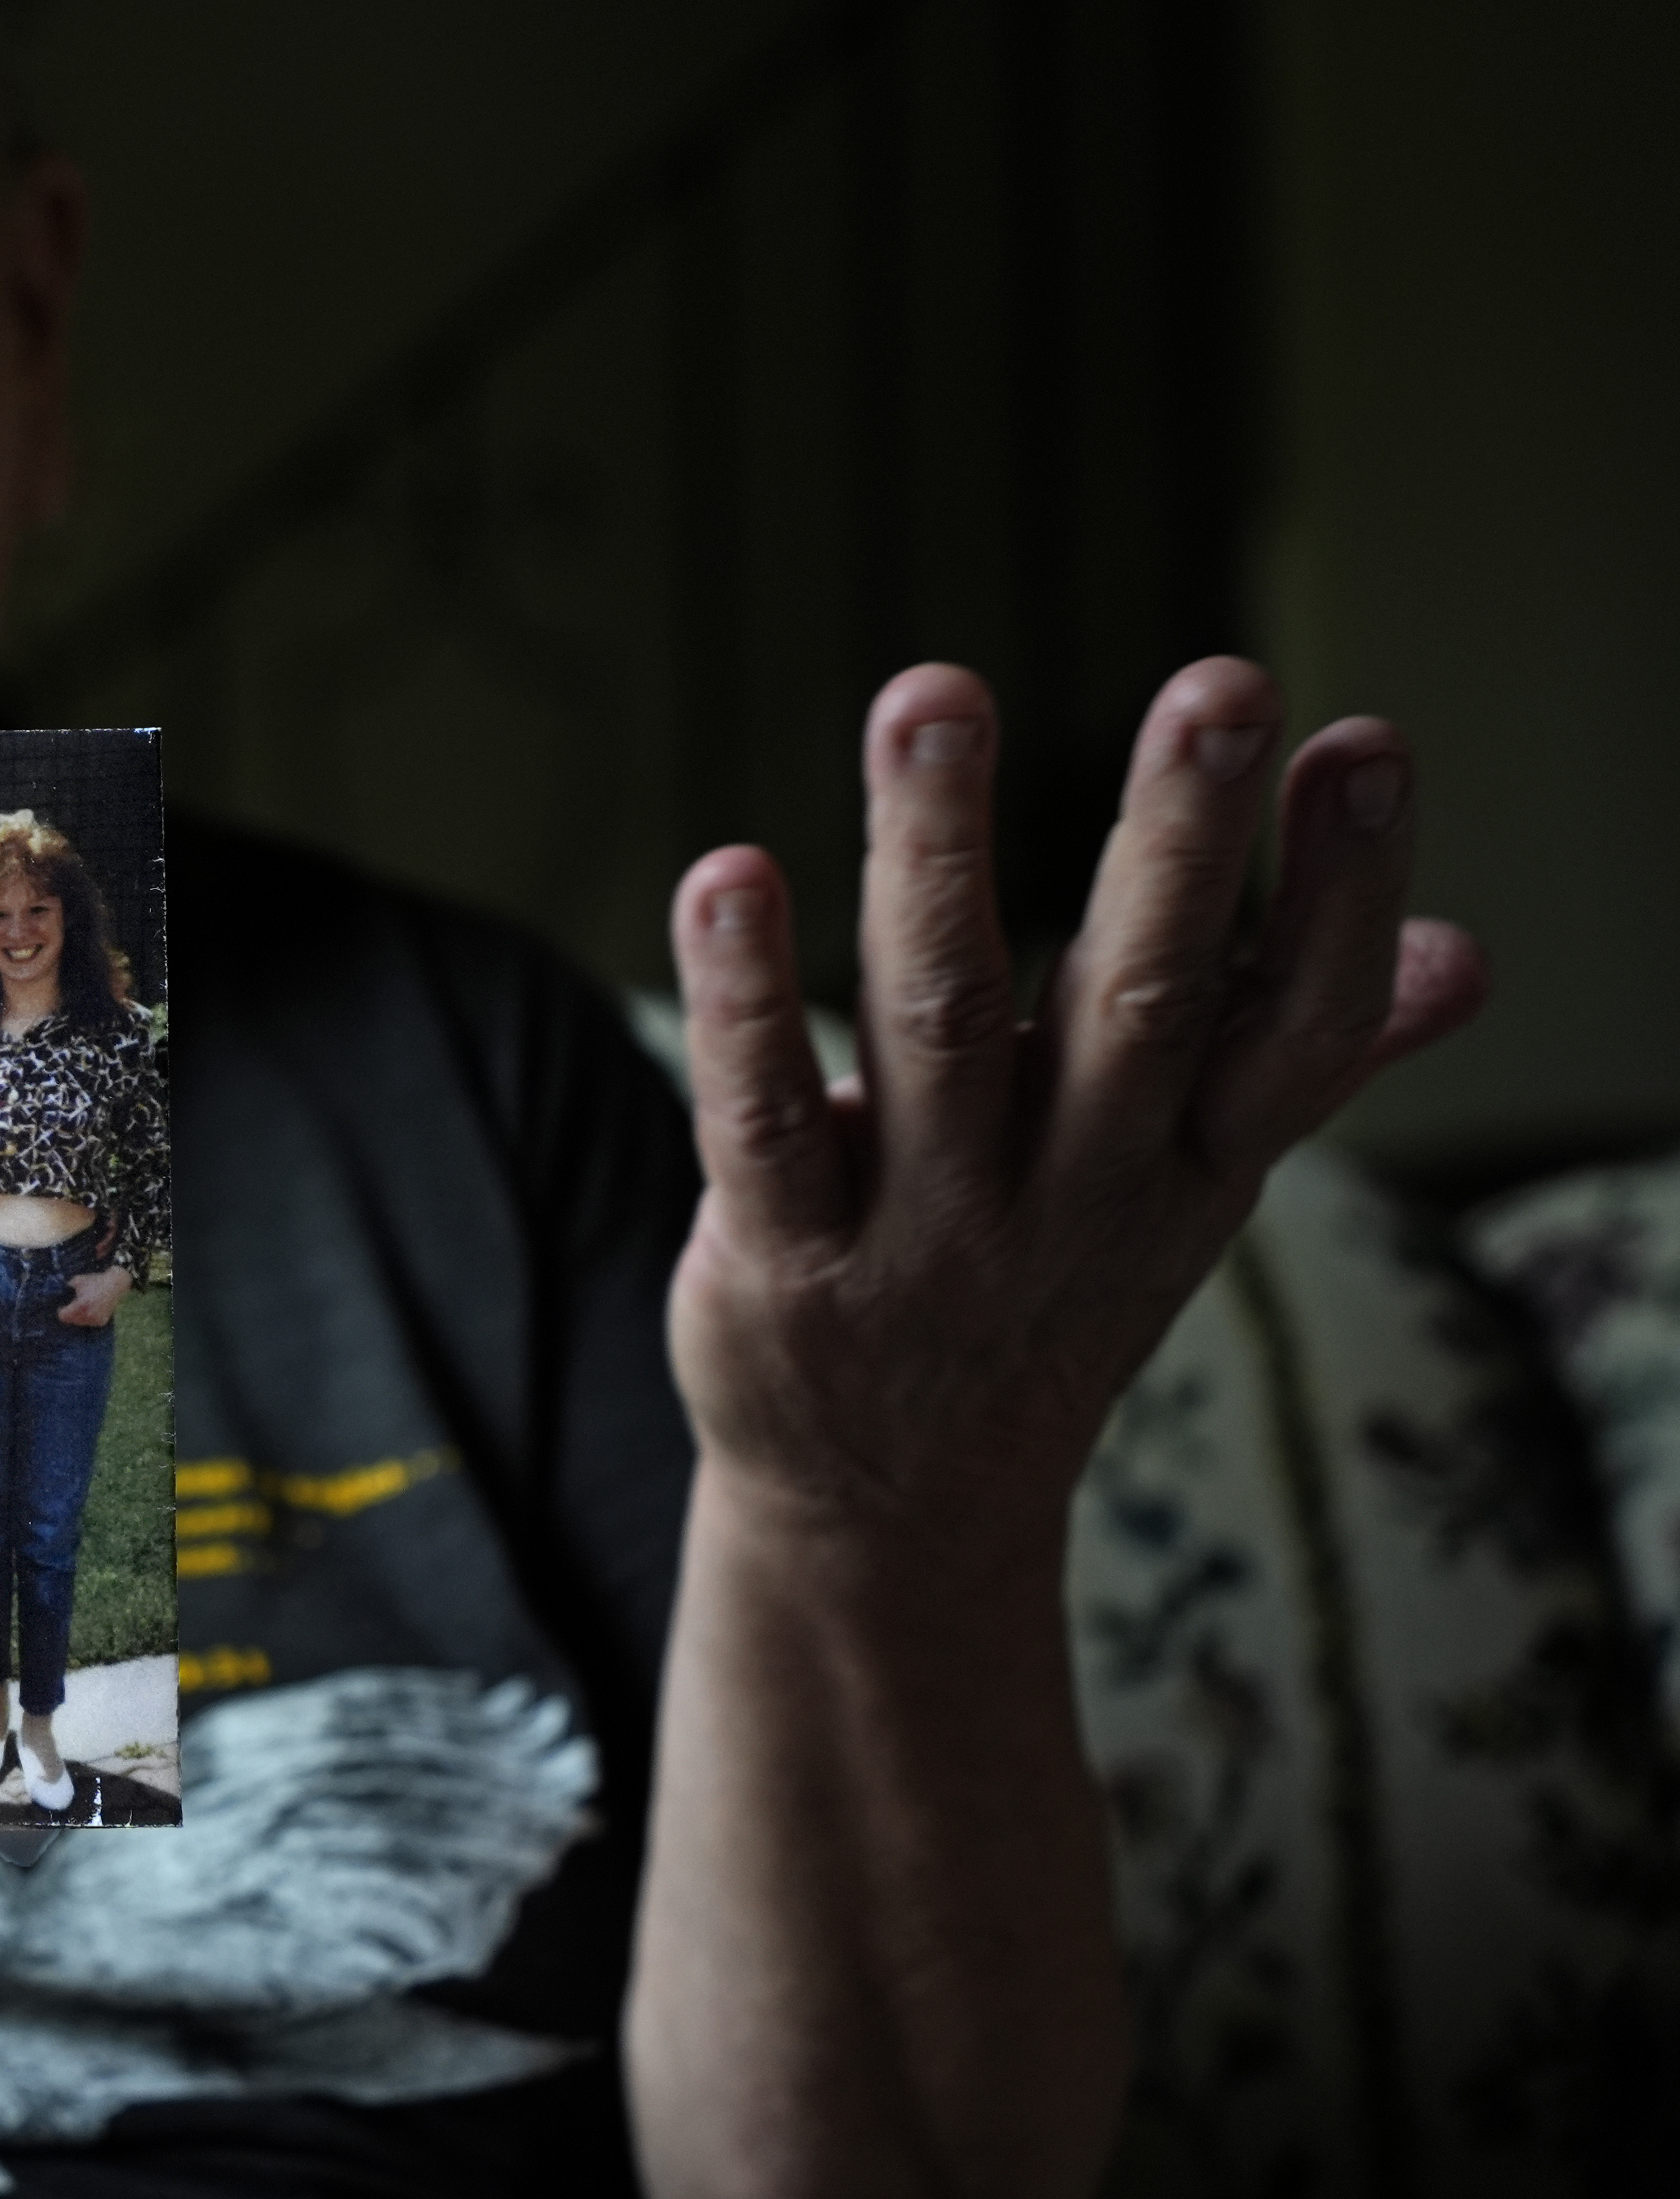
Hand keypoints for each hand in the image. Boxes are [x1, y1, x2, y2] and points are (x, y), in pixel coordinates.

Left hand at [56, 1264, 131, 1327]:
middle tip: (72, 1306)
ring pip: (80, 1323)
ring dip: (79, 1317)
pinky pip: (89, 1323)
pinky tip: (91, 1310)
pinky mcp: (102, 1322)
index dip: (61, 1311)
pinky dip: (88, 1318)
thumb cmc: (95, 1281)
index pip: (63, 1317)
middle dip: (70, 1314)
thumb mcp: (77, 1281)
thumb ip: (67, 1288)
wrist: (115, 1284)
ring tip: (83, 1307)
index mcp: (81, 1306)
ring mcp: (96, 1320)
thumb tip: (56, 1293)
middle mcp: (88, 1315)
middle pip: (71, 1321)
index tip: (62, 1306)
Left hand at [665, 659, 1486, 1540]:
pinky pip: (753, 1118)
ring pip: (933, 1022)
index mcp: (1184, 1163)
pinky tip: (726, 872)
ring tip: (934, 694)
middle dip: (1180, 840)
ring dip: (936, 853)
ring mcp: (923, 1233)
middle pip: (1136, 1001)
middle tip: (1223, 682)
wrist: (891, 1516)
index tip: (1368, 742)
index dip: (1337, 892)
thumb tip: (1471, 954)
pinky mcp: (780, 1266)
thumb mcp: (1182, 1192)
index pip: (1293, 1024)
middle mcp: (1071, 1191)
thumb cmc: (1044, 1292)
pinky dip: (741, 996)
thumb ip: (1305, 1061)